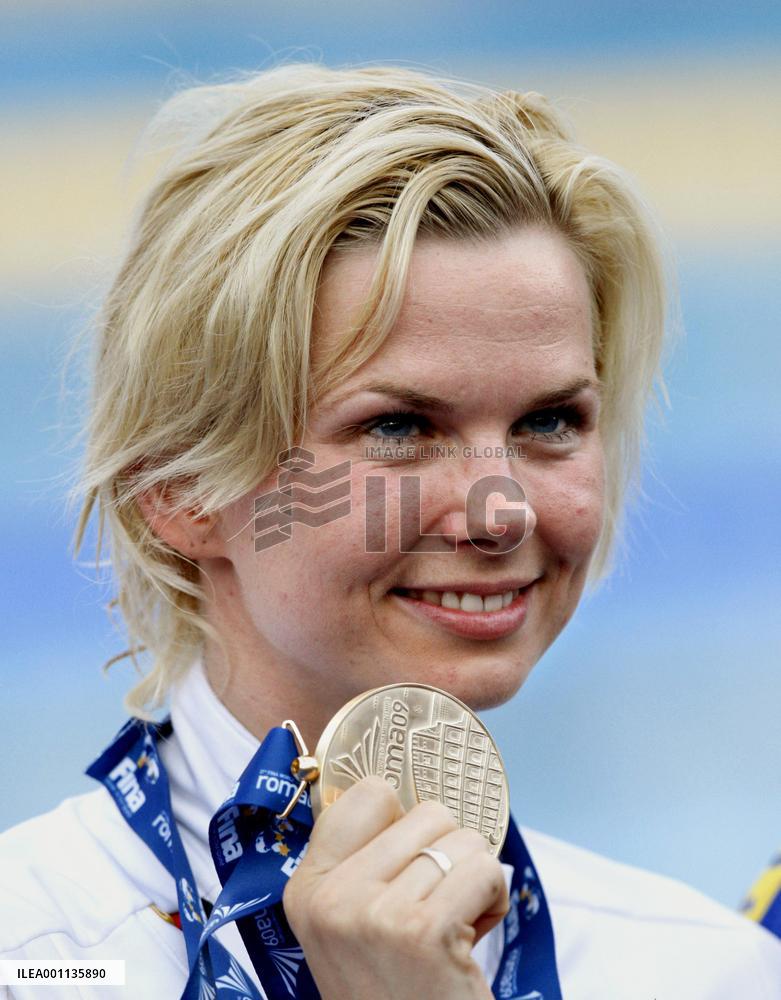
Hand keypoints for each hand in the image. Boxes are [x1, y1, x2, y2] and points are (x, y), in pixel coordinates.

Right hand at [283, 775, 508, 999]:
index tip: (412, 862)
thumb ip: (366, 864)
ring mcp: (373, 913)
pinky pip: (485, 870)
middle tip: (436, 909)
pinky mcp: (422, 931)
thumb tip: (405, 791)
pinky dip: (494, 900)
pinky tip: (472, 940)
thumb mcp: (352, 928)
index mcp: (306, 888)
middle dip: (448, 854)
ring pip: (461, 839)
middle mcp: (331, 897)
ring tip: (453, 928)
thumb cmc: (395, 991)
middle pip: (425, 812)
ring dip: (474, 879)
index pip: (368, 794)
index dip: (406, 820)